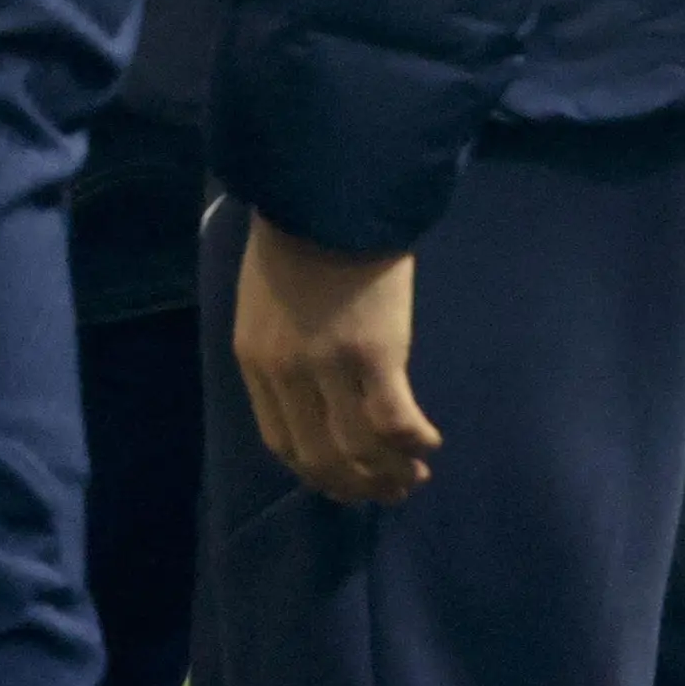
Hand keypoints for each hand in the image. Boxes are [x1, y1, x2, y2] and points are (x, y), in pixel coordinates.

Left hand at [234, 212, 438, 504]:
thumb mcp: (265, 307)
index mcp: (254, 361)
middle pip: (320, 459)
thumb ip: (281, 354)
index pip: (282, 443)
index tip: (348, 482)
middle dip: (358, 487)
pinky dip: (414, 440)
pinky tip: (430, 440)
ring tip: (415, 472)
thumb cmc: (297, 243)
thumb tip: (315, 399)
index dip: (319, 474)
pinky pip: (394, 421)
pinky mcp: (374, 355)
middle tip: (392, 489)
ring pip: (360, 450)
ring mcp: (328, 367)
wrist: (322, 196)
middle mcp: (285, 374)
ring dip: (392, 473)